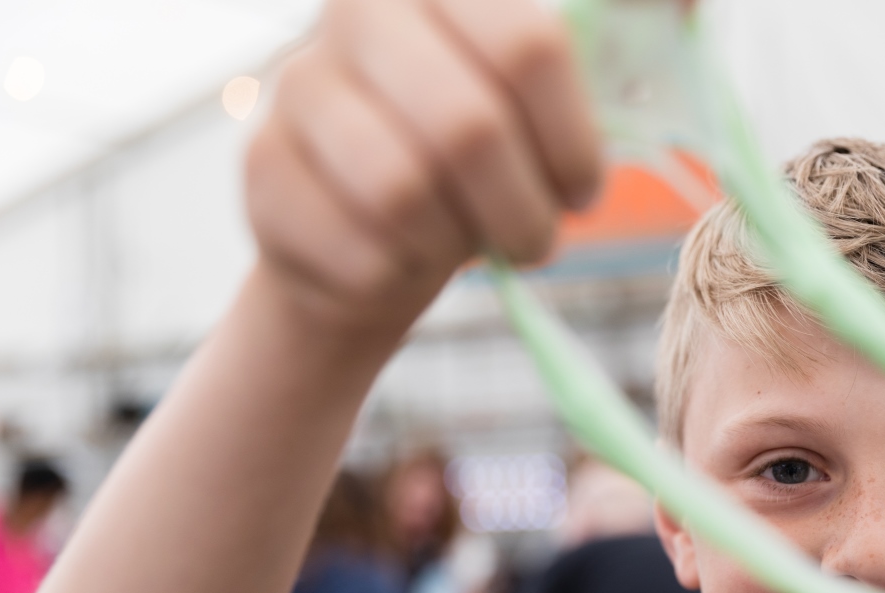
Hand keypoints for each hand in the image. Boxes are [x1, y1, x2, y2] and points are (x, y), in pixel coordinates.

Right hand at [246, 0, 602, 332]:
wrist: (379, 233)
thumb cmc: (488, 161)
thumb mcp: (556, 99)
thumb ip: (623, 31)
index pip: (531, 45)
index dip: (573, 141)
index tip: (582, 190)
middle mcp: (358, 10)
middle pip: (468, 126)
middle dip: (522, 210)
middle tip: (536, 239)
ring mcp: (298, 84)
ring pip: (403, 190)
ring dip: (461, 244)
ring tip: (474, 247)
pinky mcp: (261, 167)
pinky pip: (354, 246)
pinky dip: (400, 274)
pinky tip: (403, 257)